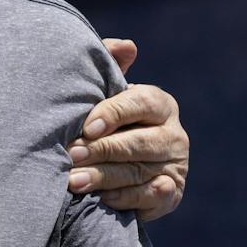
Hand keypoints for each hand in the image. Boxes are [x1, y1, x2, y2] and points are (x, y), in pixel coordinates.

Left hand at [67, 38, 188, 220]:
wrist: (120, 165)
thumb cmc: (107, 121)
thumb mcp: (107, 93)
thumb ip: (110, 65)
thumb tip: (126, 46)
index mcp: (159, 104)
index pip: (140, 103)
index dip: (113, 113)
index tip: (87, 126)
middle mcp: (173, 134)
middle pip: (138, 142)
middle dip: (101, 150)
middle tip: (71, 155)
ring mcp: (175, 165)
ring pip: (138, 172)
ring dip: (104, 177)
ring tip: (73, 181)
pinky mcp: (170, 193)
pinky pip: (149, 198)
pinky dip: (126, 199)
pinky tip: (102, 199)